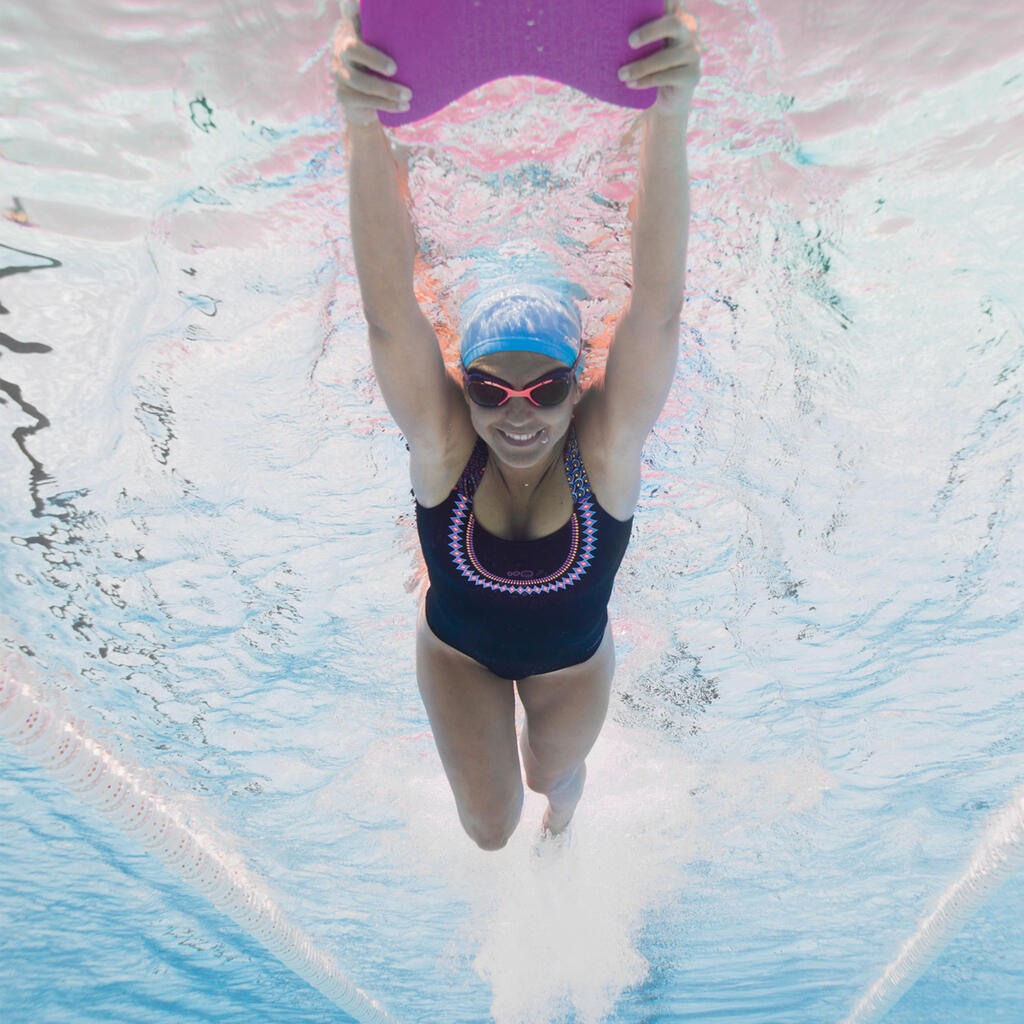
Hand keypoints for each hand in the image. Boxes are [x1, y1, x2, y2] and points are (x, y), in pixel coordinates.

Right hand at [332, 0, 410, 125]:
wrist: (366, 104)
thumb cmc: (382, 68)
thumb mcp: (386, 48)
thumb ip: (389, 35)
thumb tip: (417, 19)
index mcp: (352, 31)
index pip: (349, 14)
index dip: (350, 8)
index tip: (355, 3)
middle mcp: (340, 49)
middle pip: (351, 49)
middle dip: (374, 59)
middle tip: (395, 69)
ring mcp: (339, 73)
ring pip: (359, 80)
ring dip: (387, 89)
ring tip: (408, 95)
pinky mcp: (343, 95)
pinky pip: (364, 101)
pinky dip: (387, 104)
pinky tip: (404, 106)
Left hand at [619, 0, 701, 117]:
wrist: (668, 99)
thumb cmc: (651, 65)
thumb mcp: (646, 45)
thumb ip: (638, 31)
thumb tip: (609, 17)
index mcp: (677, 16)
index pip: (672, 1)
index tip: (647, 2)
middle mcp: (689, 31)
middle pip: (673, 23)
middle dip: (650, 31)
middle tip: (629, 42)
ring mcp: (694, 53)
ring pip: (666, 57)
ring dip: (641, 67)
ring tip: (621, 75)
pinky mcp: (693, 75)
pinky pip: (667, 77)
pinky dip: (646, 81)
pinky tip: (630, 84)